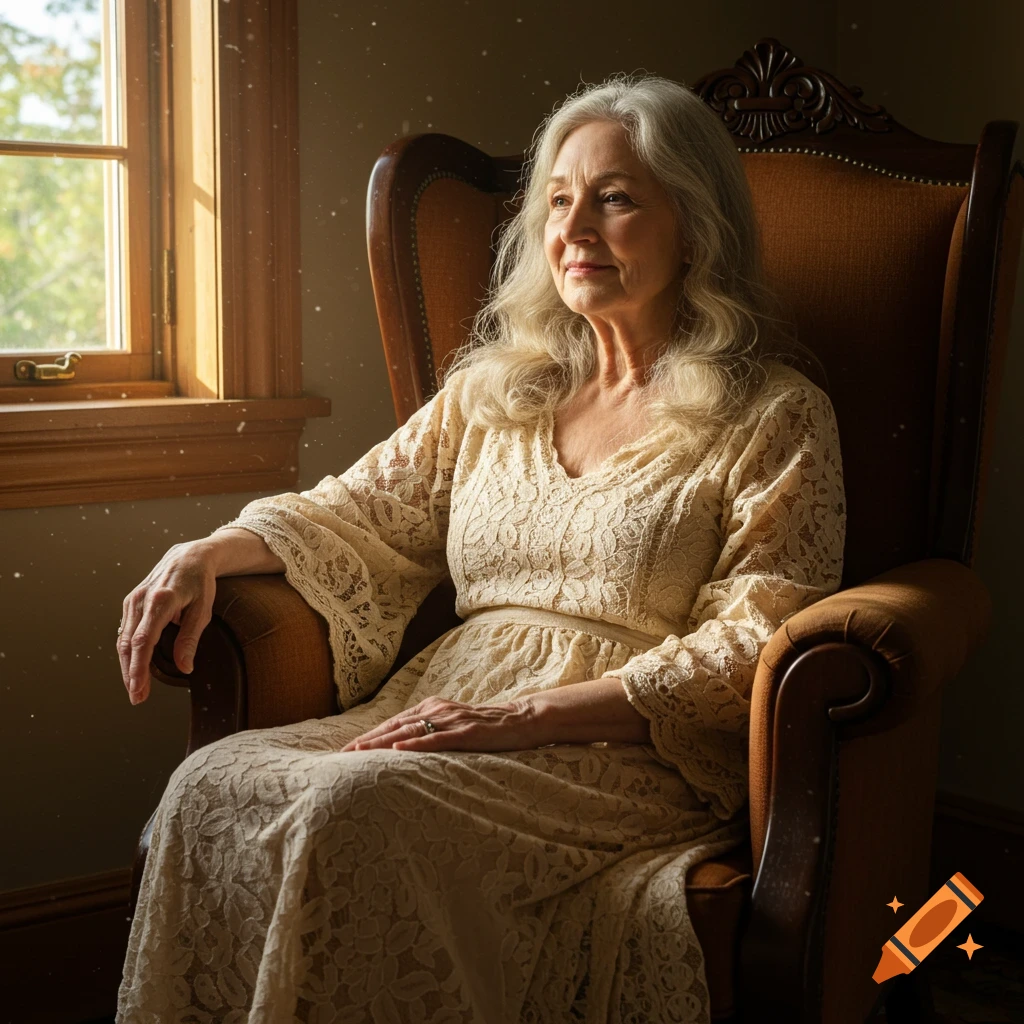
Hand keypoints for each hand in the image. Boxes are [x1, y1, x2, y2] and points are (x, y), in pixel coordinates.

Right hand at [117, 539, 218, 704]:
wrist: (189, 556)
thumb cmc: (200, 582)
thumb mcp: (203, 609)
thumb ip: (191, 638)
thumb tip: (185, 668)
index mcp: (161, 600)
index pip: (144, 641)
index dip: (138, 668)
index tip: (139, 689)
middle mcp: (141, 600)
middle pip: (129, 644)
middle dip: (130, 674)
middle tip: (137, 698)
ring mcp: (133, 600)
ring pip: (123, 639)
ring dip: (127, 666)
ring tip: (135, 689)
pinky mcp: (131, 602)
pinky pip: (125, 631)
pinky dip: (127, 651)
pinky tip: (132, 667)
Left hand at [340, 695, 549, 752]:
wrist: (521, 720)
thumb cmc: (485, 728)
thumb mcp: (453, 726)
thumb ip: (431, 732)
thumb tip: (404, 748)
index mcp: (431, 708)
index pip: (392, 723)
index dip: (368, 735)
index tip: (345, 749)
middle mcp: (436, 710)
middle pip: (394, 726)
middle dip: (366, 740)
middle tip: (342, 754)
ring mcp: (450, 720)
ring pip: (409, 731)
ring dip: (381, 742)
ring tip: (359, 752)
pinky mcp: (465, 732)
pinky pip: (435, 739)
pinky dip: (414, 743)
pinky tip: (397, 749)